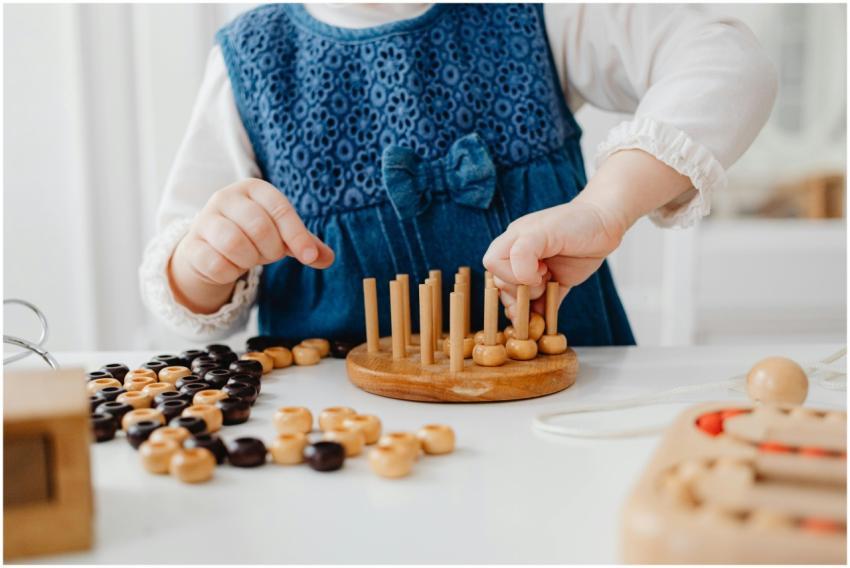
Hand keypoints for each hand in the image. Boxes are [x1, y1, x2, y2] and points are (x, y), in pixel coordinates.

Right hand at [168, 178, 333, 313]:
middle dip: (271, 249)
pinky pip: (217, 263)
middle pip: (259, 227)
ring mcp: (204, 219)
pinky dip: (230, 272)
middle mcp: (226, 197)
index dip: (297, 235)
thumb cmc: (252, 236)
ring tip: (249, 259)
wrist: (210, 248)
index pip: (280, 208)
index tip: (309, 257)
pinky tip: (231, 267)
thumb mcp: (282, 236)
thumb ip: (306, 245)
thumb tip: (327, 258)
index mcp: (253, 189)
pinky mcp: (192, 244)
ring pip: (234, 243)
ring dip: (249, 260)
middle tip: (269, 255)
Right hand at [483, 149, 693, 320]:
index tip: (536, 270)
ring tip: (546, 292)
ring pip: (518, 299)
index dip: (510, 273)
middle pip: (503, 285)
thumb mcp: (545, 230)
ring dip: (528, 304)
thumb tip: (522, 281)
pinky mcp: (557, 284)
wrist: (606, 221)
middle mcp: (522, 257)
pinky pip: (541, 306)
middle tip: (543, 280)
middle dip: (521, 289)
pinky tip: (546, 316)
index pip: (493, 264)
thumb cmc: (576, 221)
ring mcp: (538, 272)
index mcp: (514, 241)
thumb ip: (523, 251)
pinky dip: (542, 314)